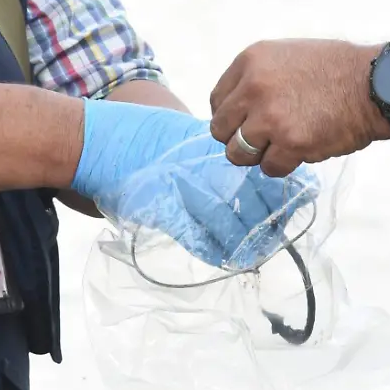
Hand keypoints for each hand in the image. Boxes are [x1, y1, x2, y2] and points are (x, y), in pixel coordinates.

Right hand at [70, 100, 316, 268]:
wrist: (94, 141)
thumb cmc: (134, 136)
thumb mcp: (176, 131)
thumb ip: (205, 147)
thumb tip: (236, 160)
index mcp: (206, 146)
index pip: (253, 168)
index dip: (274, 188)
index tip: (296, 199)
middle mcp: (199, 166)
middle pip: (246, 197)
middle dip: (267, 218)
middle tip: (282, 232)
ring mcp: (181, 190)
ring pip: (226, 220)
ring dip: (246, 240)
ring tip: (260, 251)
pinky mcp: (162, 211)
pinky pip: (195, 237)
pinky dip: (213, 250)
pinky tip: (226, 258)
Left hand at [208, 38, 388, 176]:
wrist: (375, 84)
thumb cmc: (336, 70)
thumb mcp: (287, 56)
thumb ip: (257, 78)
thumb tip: (236, 109)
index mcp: (251, 61)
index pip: (218, 101)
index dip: (231, 118)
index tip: (246, 123)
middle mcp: (253, 87)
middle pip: (221, 130)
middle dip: (239, 139)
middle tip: (264, 139)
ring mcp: (270, 117)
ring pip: (239, 153)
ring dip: (259, 155)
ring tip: (282, 145)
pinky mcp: (290, 143)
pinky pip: (270, 167)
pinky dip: (284, 164)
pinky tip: (301, 149)